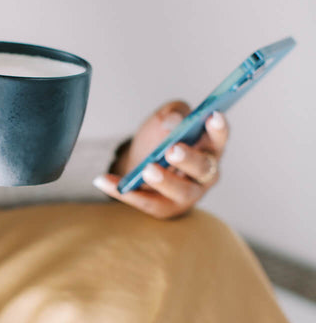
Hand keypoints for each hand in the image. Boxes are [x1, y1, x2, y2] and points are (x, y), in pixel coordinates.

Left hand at [93, 100, 228, 218]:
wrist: (141, 162)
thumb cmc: (161, 139)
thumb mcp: (165, 118)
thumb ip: (172, 113)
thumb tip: (173, 121)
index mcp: (210, 148)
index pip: (219, 138)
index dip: (218, 129)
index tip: (212, 115)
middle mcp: (205, 174)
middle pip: (203, 168)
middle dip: (188, 158)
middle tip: (172, 150)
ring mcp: (188, 194)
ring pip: (181, 192)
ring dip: (164, 181)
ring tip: (147, 169)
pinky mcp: (165, 208)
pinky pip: (146, 202)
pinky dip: (124, 191)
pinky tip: (103, 180)